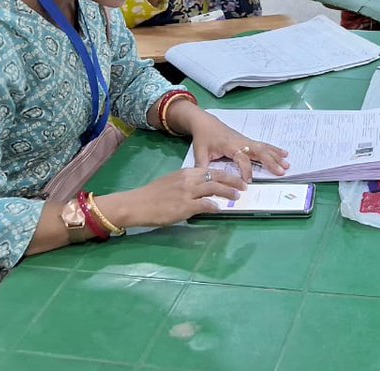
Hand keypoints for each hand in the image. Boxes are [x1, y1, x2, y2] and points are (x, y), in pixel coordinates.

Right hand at [122, 167, 247, 224]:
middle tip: (243, 186)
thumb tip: (203, 191)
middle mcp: (188, 179)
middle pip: (216, 176)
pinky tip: (219, 209)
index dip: (225, 174)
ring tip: (237, 196)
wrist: (137, 204)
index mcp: (186, 173)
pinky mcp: (184, 206)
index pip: (210, 170)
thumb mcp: (172, 183)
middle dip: (232, 180)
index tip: (235, 178)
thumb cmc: (152, 196)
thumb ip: (188, 185)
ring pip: (213, 188)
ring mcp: (187, 192)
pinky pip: (204, 204)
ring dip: (227, 192)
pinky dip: (214, 206)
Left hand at [188, 111, 290, 180]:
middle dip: (271, 162)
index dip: (246, 170)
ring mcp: (246, 140)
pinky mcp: (248, 141)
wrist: (205, 122)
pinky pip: (263, 145)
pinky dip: (274, 150)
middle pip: (259, 151)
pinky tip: (283, 153)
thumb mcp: (199, 153)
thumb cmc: (203, 138)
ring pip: (264, 148)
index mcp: (230, 145)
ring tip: (287, 164)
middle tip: (281, 171)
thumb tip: (205, 182)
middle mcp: (241, 142)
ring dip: (276, 156)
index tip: (248, 182)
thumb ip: (202, 168)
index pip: (242, 158)